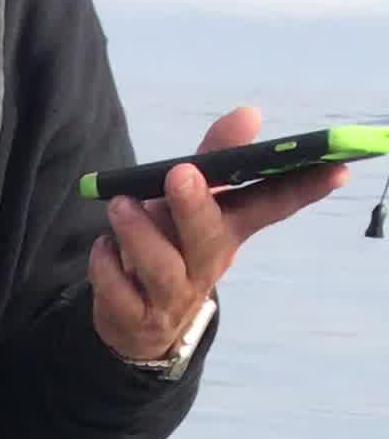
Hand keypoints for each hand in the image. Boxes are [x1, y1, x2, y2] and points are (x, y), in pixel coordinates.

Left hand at [91, 104, 343, 364]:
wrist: (136, 324)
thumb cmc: (170, 245)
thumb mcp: (191, 198)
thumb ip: (215, 155)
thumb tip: (249, 114)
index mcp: (228, 230)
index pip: (272, 206)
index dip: (304, 188)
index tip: (336, 168)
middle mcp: (206, 263)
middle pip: (209, 237)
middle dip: (195, 205)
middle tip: (181, 173)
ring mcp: (173, 296)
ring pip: (161, 266)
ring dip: (140, 233)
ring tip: (121, 206)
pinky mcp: (136, 319)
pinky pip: (119, 292)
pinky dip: (106, 267)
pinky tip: (103, 248)